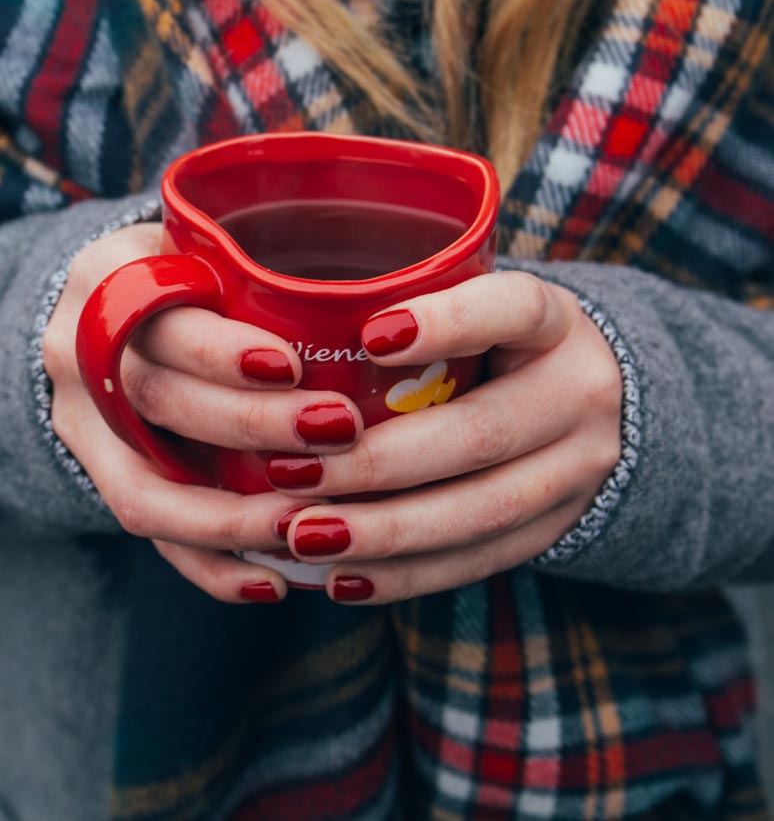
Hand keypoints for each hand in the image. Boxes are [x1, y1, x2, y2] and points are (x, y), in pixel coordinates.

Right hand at [42, 223, 362, 602]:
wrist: (103, 312)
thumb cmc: (185, 273)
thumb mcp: (204, 245)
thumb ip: (257, 268)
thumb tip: (387, 303)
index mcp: (110, 276)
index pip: (158, 318)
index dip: (221, 353)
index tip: (293, 366)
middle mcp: (79, 352)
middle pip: (158, 401)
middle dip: (250, 426)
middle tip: (336, 432)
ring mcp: (80, 423)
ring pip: (145, 489)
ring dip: (233, 518)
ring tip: (311, 527)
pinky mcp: (97, 474)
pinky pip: (147, 533)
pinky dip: (210, 565)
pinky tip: (273, 583)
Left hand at [269, 271, 622, 603]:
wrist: (594, 405)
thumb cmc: (498, 345)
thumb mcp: (480, 308)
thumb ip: (414, 307)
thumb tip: (294, 330)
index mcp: (554, 323)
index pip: (514, 310)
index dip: (448, 323)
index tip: (369, 336)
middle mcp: (579, 394)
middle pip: (481, 434)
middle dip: (378, 461)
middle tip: (291, 471)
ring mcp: (578, 470)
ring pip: (481, 511)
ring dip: (384, 531)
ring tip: (302, 535)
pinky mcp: (557, 527)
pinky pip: (481, 560)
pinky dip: (407, 575)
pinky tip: (344, 577)